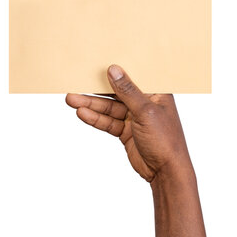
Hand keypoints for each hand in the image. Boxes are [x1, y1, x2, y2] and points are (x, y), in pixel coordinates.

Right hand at [66, 65, 190, 181]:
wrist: (165, 172)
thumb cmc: (165, 140)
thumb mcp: (145, 112)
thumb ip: (128, 91)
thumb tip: (114, 70)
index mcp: (156, 93)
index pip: (133, 77)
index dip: (116, 70)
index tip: (96, 63)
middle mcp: (144, 103)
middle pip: (116, 93)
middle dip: (96, 90)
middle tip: (76, 84)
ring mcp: (134, 117)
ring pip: (109, 108)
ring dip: (91, 104)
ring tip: (72, 99)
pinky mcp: (125, 131)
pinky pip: (108, 122)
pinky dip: (95, 118)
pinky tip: (82, 113)